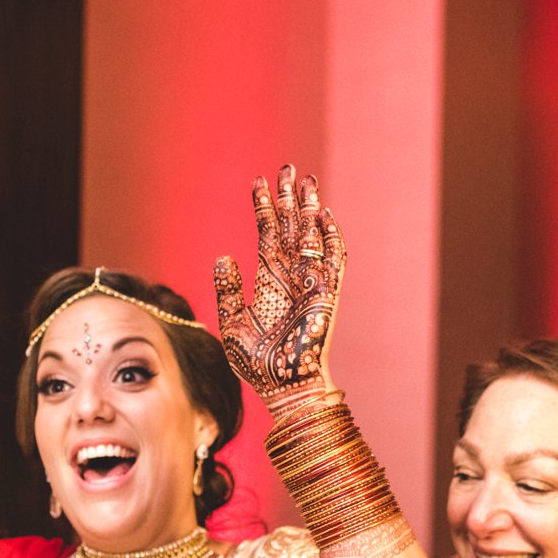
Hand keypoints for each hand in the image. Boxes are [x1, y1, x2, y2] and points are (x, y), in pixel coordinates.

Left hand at [213, 163, 345, 400]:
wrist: (283, 389)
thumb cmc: (258, 366)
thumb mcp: (233, 325)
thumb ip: (229, 291)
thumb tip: (223, 257)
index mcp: (268, 282)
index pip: (267, 234)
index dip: (263, 208)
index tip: (258, 182)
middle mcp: (290, 277)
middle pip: (291, 227)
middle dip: (288, 198)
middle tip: (286, 168)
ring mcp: (310, 284)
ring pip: (311, 236)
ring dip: (309, 209)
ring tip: (306, 181)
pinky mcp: (327, 296)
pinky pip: (333, 261)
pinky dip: (331, 238)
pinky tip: (324, 216)